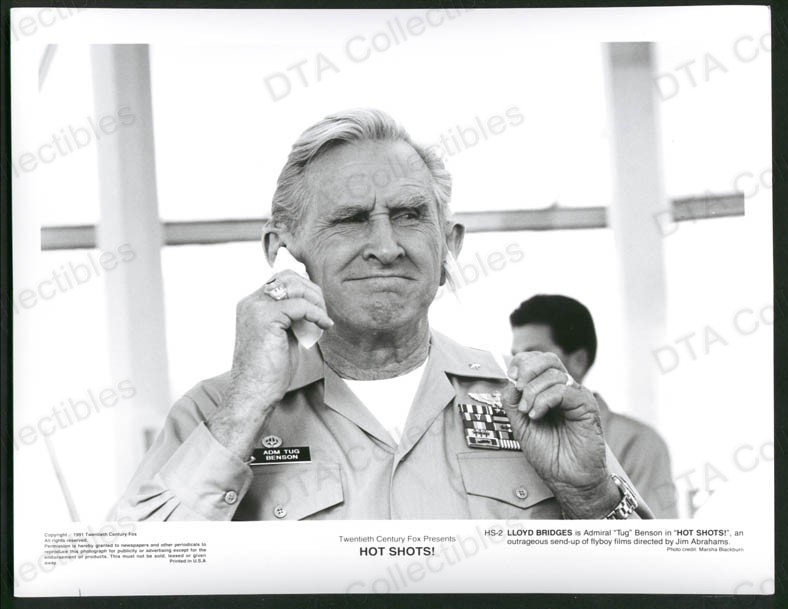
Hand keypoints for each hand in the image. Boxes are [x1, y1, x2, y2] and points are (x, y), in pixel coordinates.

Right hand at [207, 271, 332, 458]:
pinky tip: (325, 326)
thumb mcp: (282, 336)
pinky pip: (300, 305)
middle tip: (323, 313)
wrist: (253, 394)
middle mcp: (250, 302)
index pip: (282, 279)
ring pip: (295, 287)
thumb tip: (311, 305)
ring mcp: (256, 308)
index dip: (305, 288)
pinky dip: (317, 314)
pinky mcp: (266, 318)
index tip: (319, 306)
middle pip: (289, 277)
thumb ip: (291, 317)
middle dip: (312, 291)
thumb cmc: (268, 372)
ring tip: (323, 320)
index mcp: (251, 305)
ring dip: (316, 302)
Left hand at [501, 352, 618, 517]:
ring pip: (553, 374)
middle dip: (527, 368)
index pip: (537, 361)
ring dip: (532, 391)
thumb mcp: (520, 424)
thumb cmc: (549, 454)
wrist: (568, 479)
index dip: (522, 363)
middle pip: (548, 359)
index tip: (511, 378)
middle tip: (517, 387)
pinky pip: (563, 389)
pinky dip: (544, 400)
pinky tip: (537, 415)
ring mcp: (576, 396)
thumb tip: (509, 379)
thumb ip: (513, 401)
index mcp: (549, 391)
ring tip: (528, 412)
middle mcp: (564, 390)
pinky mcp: (586, 405)